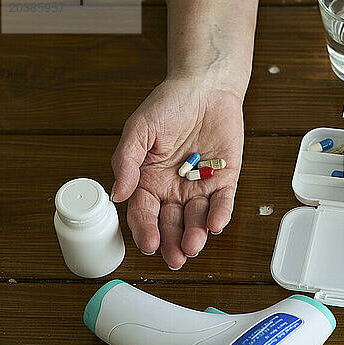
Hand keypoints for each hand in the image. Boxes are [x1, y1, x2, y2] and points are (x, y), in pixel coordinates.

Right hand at [111, 76, 243, 268]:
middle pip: (171, 223)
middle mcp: (174, 188)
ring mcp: (200, 185)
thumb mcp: (140, 129)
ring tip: (193, 245)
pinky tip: (215, 225)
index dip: (145, 230)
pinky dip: (220, 214)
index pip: (144, 212)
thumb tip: (117, 194)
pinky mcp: (225, 179)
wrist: (206, 86)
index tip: (149, 244)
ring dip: (195, 233)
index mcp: (149, 179)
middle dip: (172, 242)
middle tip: (175, 258)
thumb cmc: (170, 104)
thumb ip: (127, 161)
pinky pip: (223, 201)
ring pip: (197, 218)